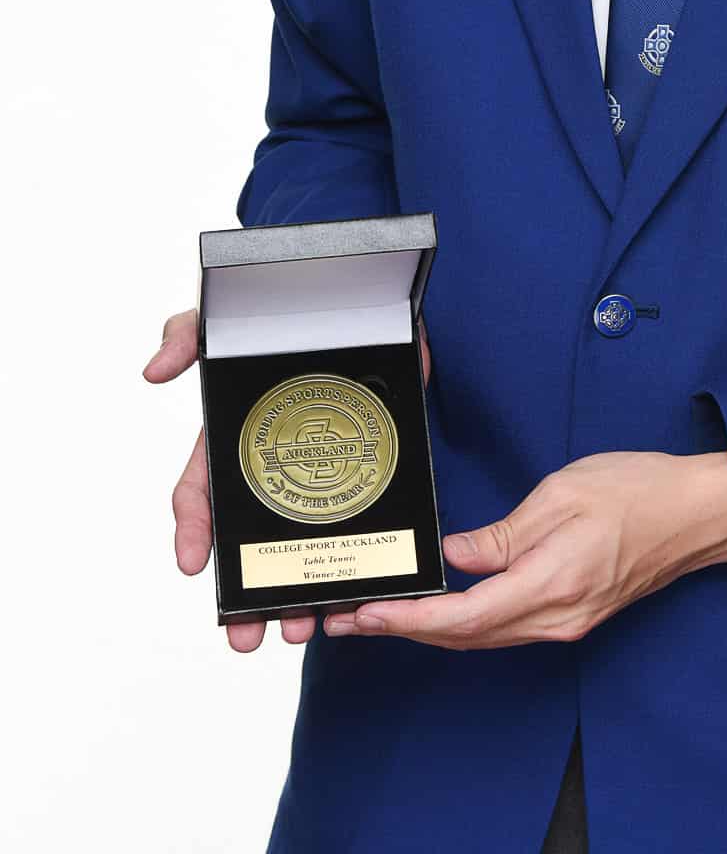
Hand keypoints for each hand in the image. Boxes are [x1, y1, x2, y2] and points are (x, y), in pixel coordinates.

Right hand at [144, 306, 432, 652]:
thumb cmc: (289, 309)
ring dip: (295, 595)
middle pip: (250, 543)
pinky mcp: (368, 465)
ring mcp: (321, 469)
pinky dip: (351, 568)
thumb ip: (189, 334)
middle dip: (244, 595)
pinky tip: (354, 596)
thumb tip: (153, 372)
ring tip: (301, 629)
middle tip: (246, 636)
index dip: (191, 531)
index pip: (201, 493)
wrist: (368, 296)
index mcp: (234, 438)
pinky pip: (357, 526)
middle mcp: (272, 464)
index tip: (190, 566)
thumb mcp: (230, 317)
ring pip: (301, 548)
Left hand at [321, 449, 726, 649]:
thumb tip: (455, 559)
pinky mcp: (575, 616)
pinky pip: (509, 629)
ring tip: (387, 614)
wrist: (697, 513)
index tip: (368, 615)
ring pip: (486, 637)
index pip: (465, 618)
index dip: (410, 622)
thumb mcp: (563, 493)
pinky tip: (447, 608)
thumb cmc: (638, 489)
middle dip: (406, 631)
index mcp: (552, 583)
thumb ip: (504, 534)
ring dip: (433, 631)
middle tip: (353, 618)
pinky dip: (468, 624)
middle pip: (467, 638)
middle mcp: (557, 617)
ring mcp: (568, 623)